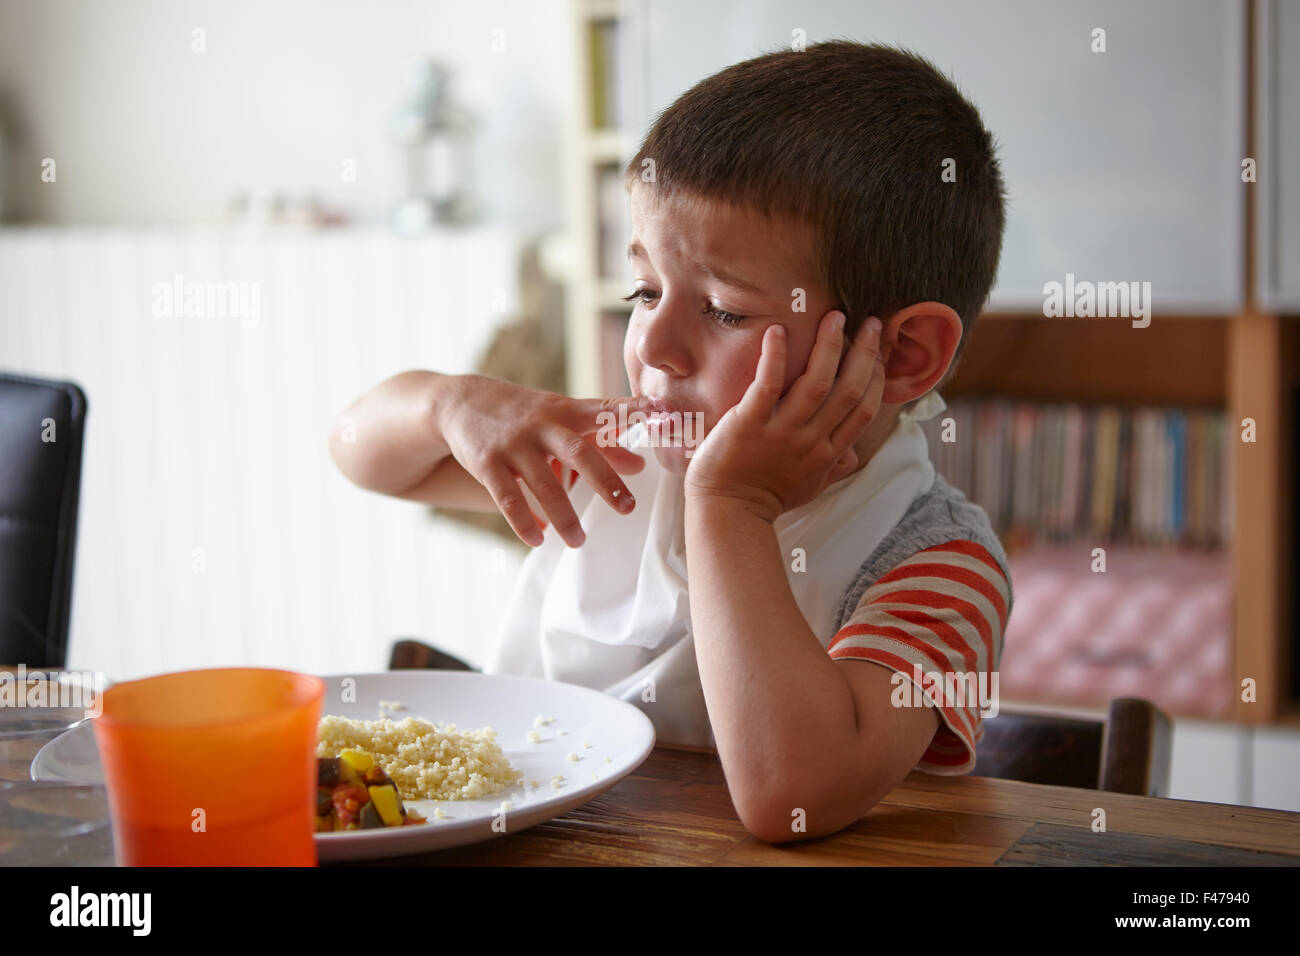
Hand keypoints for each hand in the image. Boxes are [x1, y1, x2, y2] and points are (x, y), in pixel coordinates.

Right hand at [439, 374, 653, 546]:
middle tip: (627, 508)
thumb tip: (642, 465)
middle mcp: (542, 425)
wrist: (461, 400)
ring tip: (579, 542)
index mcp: (566, 411)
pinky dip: (524, 521)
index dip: (632, 412)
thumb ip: (602, 441)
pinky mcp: (487, 463)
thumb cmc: (524, 413)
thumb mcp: (561, 418)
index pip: (604, 410)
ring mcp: (514, 444)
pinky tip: (537, 540)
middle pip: (578, 452)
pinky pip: (508, 498)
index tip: (661, 414)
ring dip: (564, 516)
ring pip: (543, 484)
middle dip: (604, 481)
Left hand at [683, 310, 885, 522]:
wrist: (728, 512)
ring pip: (816, 382)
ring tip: (835, 317)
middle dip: (864, 352)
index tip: (879, 352)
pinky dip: (774, 356)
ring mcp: (781, 432)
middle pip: (849, 389)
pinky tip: (778, 330)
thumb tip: (855, 455)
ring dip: (829, 346)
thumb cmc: (767, 498)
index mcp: (828, 453)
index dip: (877, 376)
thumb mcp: (810, 487)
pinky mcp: (749, 423)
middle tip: (869, 322)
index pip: (864, 409)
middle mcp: (811, 440)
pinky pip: (767, 384)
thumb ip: (833, 467)